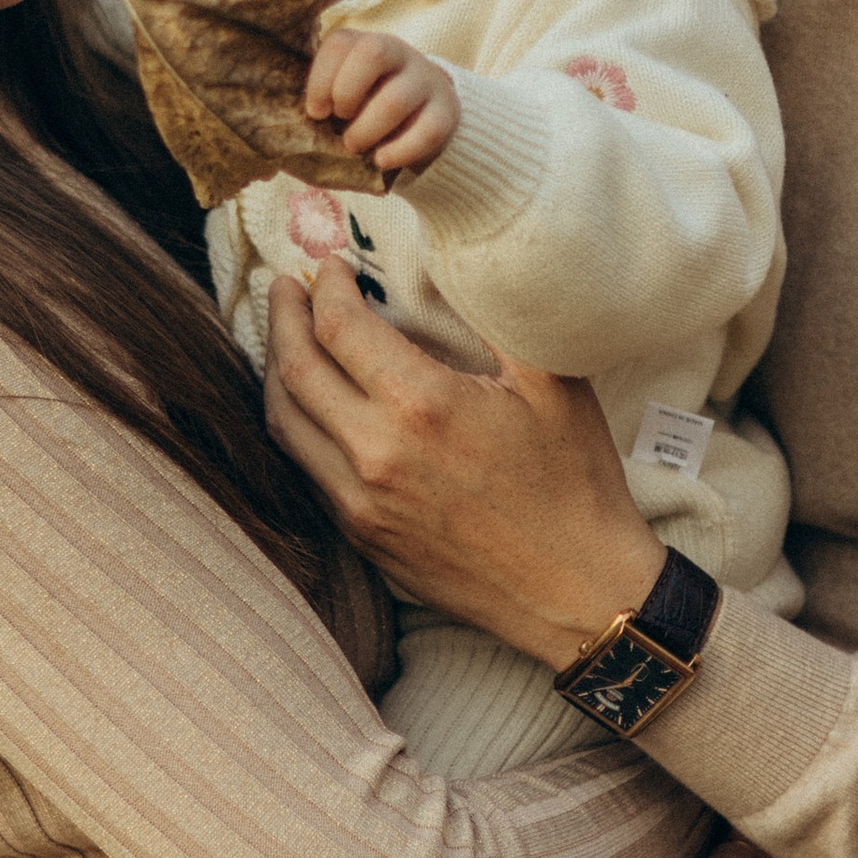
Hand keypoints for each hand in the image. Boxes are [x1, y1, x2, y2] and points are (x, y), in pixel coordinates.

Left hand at [264, 262, 661, 668]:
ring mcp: (361, 503)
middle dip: (284, 317)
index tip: (330, 266)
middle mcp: (376, 453)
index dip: (325, 286)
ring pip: (285, 423)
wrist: (580, 591)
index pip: (339, 327)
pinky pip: (306, 469)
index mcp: (423, 405)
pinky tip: (312, 406)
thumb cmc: (575, 484)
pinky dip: (297, 425)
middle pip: (294, 369)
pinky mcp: (363, 537)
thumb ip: (497, 321)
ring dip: (278, 371)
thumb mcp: (553, 382)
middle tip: (287, 287)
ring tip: (287, 339)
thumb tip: (453, 275)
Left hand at [306, 28, 459, 176]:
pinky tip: (382, 160)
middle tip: (340, 121)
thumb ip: (325, 101)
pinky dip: (400, 151)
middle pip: (373, 53)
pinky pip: (426, 131)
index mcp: (367, 44)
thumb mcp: (348, 93)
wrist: (424, 116)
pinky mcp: (446, 112)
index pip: (340, 43)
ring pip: (396, 99)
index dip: (321, 78)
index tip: (316, 112)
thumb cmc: (370, 107)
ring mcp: (426, 80)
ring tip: (355, 146)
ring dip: (367, 130)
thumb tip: (293, 131)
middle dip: (347, 93)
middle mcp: (399, 53)